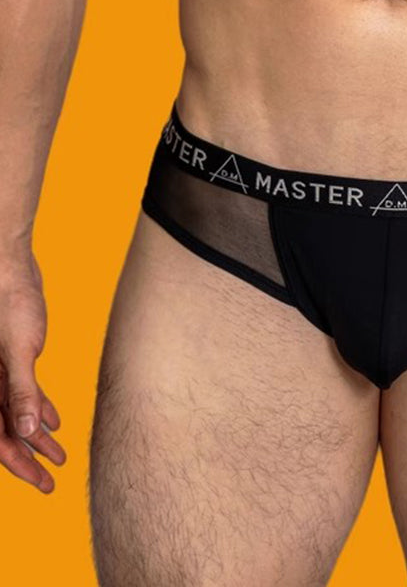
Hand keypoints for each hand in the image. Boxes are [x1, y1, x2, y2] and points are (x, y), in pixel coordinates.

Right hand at [0, 250, 65, 492]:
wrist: (9, 266)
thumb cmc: (10, 303)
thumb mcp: (20, 349)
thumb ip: (22, 391)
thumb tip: (30, 433)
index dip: (18, 463)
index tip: (41, 481)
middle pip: (5, 431)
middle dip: (27, 458)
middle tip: (50, 481)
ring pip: (15, 413)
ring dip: (37, 435)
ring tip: (60, 456)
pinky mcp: (10, 357)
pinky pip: (23, 391)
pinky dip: (39, 407)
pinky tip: (57, 423)